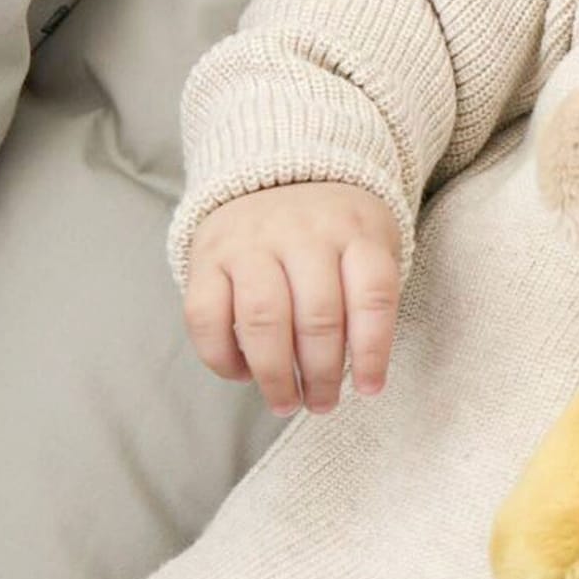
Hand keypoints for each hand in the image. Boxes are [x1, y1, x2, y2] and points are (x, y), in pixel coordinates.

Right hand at [184, 182, 402, 414]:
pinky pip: (205, 316)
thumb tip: (363, 374)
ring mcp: (251, 243)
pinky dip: (222, 357)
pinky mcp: (207, 256)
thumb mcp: (372, 242)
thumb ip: (370, 296)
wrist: (277, 174)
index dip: (373, 351)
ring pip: (263, 320)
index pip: (372, 296)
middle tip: (322, 404)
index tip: (370, 390)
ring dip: (275, 374)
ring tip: (285, 402)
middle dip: (322, 373)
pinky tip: (242, 374)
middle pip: (317, 316)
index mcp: (356, 230)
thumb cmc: (335, 230)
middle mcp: (304, 233)